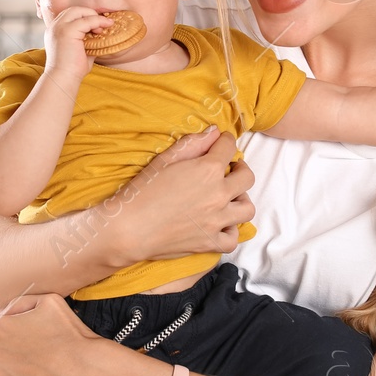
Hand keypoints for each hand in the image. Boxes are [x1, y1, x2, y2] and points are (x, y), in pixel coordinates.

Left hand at [0, 294, 109, 375]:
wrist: (85, 370)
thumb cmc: (70, 336)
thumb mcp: (48, 301)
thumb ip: (20, 303)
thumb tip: (2, 312)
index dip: (10, 334)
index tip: (26, 340)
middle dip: (10, 353)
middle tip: (35, 356)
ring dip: (12, 372)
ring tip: (37, 371)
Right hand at [44, 6, 110, 81]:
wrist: (63, 79)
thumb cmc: (72, 70)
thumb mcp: (81, 51)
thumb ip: (88, 41)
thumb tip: (101, 35)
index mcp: (55, 31)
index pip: (70, 15)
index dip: (84, 17)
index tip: (96, 27)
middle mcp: (54, 27)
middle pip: (73, 10)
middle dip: (89, 14)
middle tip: (100, 27)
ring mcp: (59, 27)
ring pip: (79, 11)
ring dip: (93, 17)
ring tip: (102, 29)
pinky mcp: (67, 30)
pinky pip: (86, 20)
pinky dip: (97, 22)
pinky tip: (103, 28)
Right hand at [104, 126, 256, 263]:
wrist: (128, 229)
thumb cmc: (141, 192)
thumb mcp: (164, 160)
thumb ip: (192, 144)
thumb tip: (214, 132)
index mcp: (208, 170)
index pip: (229, 147)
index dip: (225, 141)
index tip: (221, 143)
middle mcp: (218, 194)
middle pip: (247, 177)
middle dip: (240, 169)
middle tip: (230, 170)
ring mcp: (217, 221)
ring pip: (247, 208)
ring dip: (241, 199)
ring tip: (229, 197)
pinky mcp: (210, 242)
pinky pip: (233, 238)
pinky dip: (230, 231)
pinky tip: (219, 224)